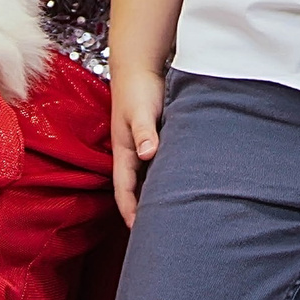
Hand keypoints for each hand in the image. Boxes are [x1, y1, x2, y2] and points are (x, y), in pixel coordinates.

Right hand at [109, 65, 164, 225]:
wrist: (138, 65)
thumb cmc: (137, 88)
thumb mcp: (141, 110)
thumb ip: (144, 131)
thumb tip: (146, 154)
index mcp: (123, 151)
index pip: (124, 190)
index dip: (130, 211)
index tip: (139, 231)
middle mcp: (131, 153)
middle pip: (133, 190)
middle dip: (141, 211)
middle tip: (156, 233)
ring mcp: (140, 147)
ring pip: (145, 179)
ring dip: (152, 196)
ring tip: (168, 217)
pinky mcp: (152, 139)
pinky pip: (155, 167)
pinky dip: (162, 179)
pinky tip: (176, 186)